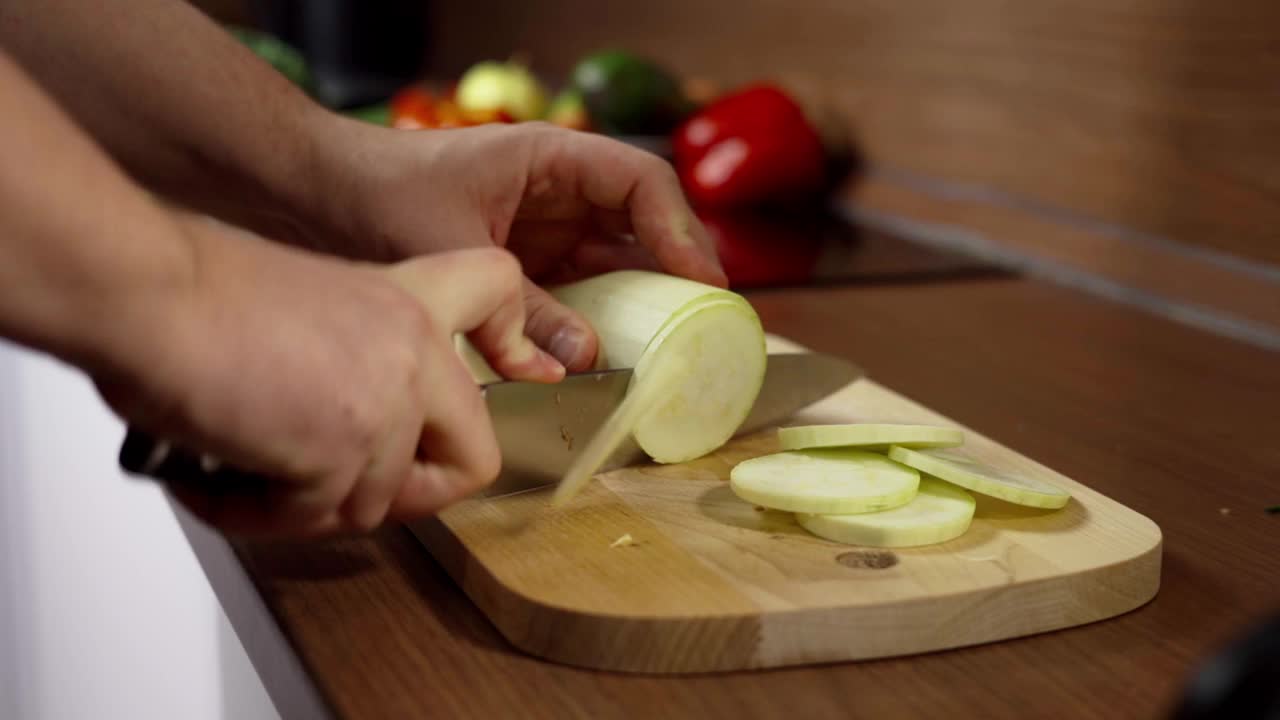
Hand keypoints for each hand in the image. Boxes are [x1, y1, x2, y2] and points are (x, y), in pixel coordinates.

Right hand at [96, 217, 558, 537]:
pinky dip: (255, 515)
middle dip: (411, 496)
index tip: (509, 369)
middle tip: (346, 491)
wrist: (151, 294)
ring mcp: (388, 403)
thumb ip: (355, 360)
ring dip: (304, 506)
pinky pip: (311, 520)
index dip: (508, 340)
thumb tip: (341, 428)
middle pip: (474, 457)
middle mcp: (414, 349)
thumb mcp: (310, 306)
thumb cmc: (198, 293)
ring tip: (242, 472)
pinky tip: (215, 480)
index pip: (497, 291)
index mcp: (407, 301)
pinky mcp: (345, 451)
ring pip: (375, 505)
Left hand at [306, 120, 728, 371]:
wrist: (318, 196)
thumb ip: (520, 310)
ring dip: (643, 301)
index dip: (681, 230)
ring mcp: (546, 230)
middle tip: (709, 322)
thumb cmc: (380, 193)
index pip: (641, 183)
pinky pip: (580, 294)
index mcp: (552, 158)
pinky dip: (598, 322)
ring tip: (677, 345)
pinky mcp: (527, 268)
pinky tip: (613, 354)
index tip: (703, 281)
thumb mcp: (454, 251)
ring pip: (616, 263)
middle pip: (643, 224)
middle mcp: (559, 191)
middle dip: (677, 270)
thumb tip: (584, 359)